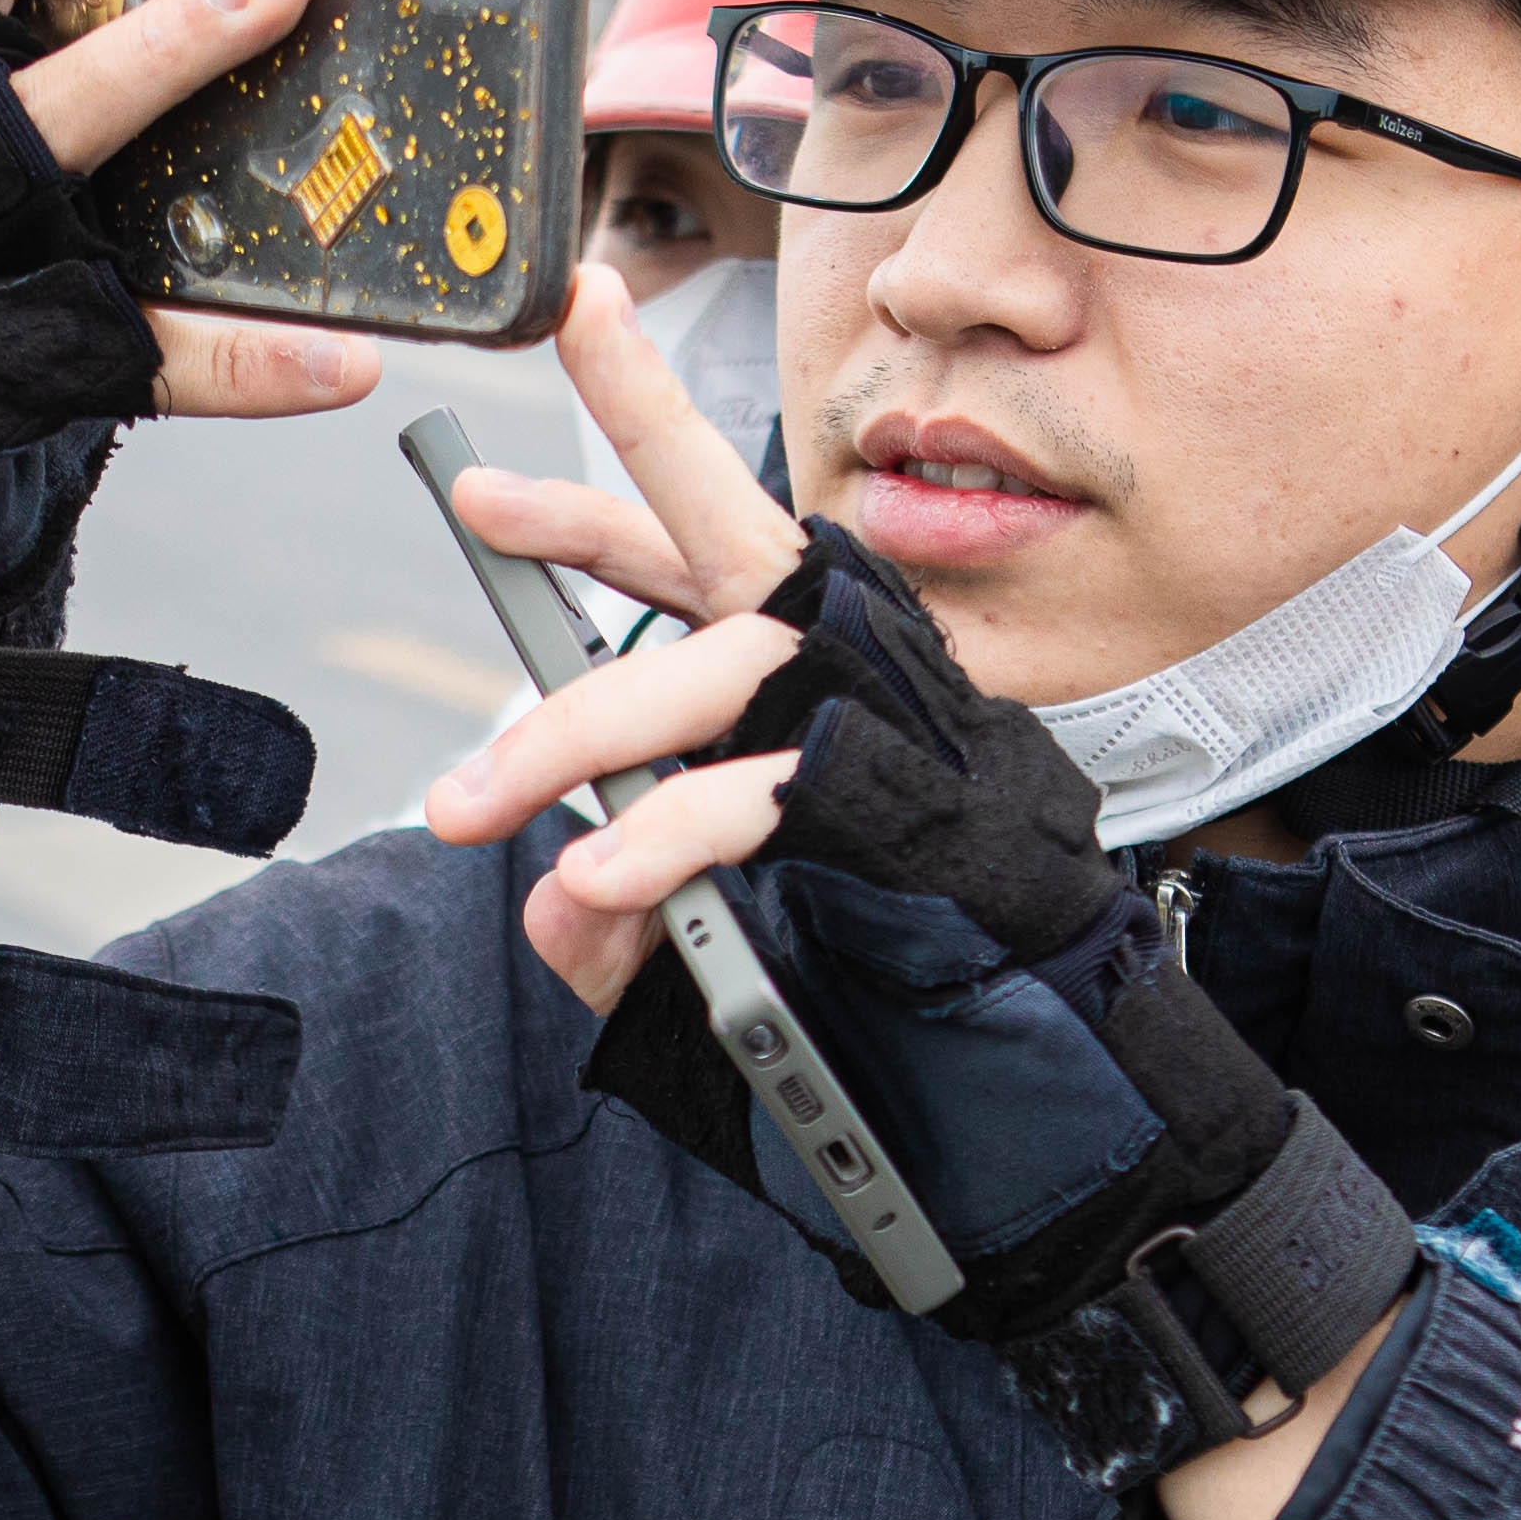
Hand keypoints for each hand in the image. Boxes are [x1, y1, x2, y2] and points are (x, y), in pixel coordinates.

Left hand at [428, 276, 1413, 1491]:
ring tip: (477, 803)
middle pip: (721, 536)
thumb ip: (619, 925)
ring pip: (715, 666)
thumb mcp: (713, 960)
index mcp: (807, 685)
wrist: (1043, 1097)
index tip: (521, 421)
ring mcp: (889, 727)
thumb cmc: (894, 1009)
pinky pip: (763, 791)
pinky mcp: (910, 805)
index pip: (703, 559)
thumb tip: (548, 894)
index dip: (613, 487)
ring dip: (582, 727)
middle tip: (477, 492)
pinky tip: (605, 872)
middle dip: (606, 481)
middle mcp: (853, 673)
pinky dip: (670, 831)